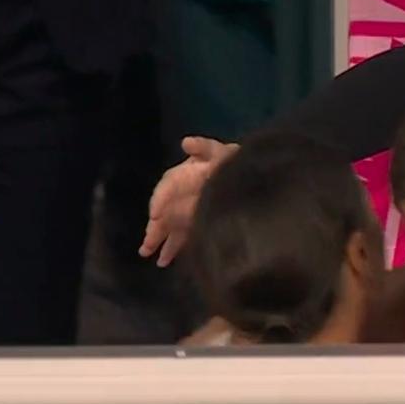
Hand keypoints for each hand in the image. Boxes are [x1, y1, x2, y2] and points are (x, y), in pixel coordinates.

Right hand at [139, 136, 238, 266]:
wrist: (258, 179)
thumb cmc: (236, 163)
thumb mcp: (222, 152)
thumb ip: (203, 148)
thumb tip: (185, 143)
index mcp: (189, 172)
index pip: (168, 185)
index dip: (160, 199)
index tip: (155, 214)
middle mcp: (188, 191)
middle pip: (168, 210)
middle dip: (157, 228)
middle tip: (146, 247)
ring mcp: (195, 208)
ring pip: (175, 225)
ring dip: (164, 241)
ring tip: (155, 259)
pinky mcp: (204, 222)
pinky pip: (186, 234)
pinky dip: (176, 246)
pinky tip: (164, 259)